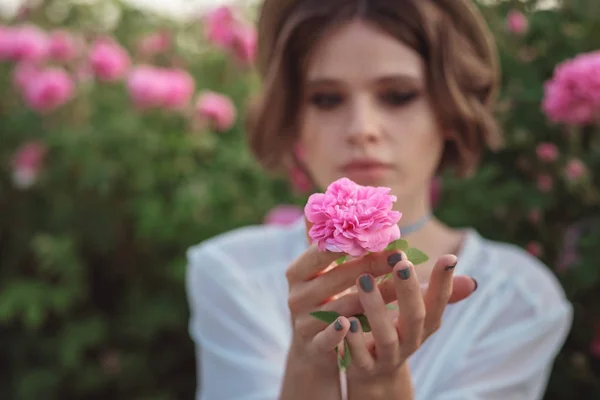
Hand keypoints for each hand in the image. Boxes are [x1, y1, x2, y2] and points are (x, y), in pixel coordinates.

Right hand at [281, 243, 412, 398]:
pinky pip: (327, 337)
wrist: (312, 347)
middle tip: (399, 255)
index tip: (379, 232)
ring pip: (341, 307)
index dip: (351, 241)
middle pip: (337, 277)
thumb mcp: (318, 271)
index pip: (322, 251)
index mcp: (297, 272)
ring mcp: (302, 322)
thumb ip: (324, 240)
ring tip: (401, 288)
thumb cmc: (322, 299)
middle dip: (371, 265)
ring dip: (373, 297)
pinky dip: (338, 331)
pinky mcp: (312, 346)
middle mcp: (296, 295)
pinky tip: (355, 323)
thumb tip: (328, 199)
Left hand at [344, 252, 475, 398]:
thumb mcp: (416, 312)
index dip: (444, 282)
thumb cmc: (397, 331)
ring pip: (386, 336)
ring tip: (363, 279)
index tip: (449, 257)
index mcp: (425, 324)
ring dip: (375, 308)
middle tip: (402, 263)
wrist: (375, 375)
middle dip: (409, 290)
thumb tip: (458, 263)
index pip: (438, 302)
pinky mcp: (365, 368)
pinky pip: (360, 356)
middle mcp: (411, 341)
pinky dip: (354, 339)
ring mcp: (388, 357)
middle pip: (415, 317)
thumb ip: (431, 289)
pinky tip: (346, 320)